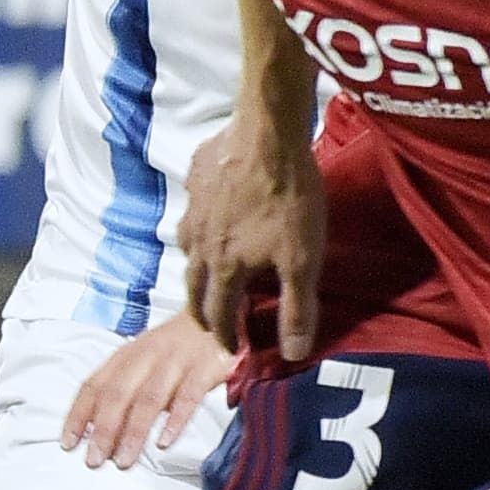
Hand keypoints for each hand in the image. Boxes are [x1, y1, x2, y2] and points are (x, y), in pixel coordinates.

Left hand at [63, 312, 236, 466]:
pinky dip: (175, 420)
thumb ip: (127, 387)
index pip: (94, 386)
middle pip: (118, 394)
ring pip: (148, 399)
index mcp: (127, 354)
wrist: (222, 312)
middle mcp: (147, 356)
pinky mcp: (205, 367)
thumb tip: (103, 429)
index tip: (68, 444)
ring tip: (124, 460)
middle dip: (103, 430)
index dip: (78, 415)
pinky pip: (188, 396)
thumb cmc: (180, 344)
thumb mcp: (146, 357)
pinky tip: (165, 442)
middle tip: (95, 460)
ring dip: (134, 432)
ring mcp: (176, 361)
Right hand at [178, 115, 323, 360]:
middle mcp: (200, 241)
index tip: (230, 349)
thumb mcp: (302, 259)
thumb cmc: (289, 199)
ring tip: (207, 272)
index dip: (224, 335)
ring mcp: (193, 207)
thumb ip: (296, 308)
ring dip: (196, 266)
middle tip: (208, 321)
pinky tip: (211, 214)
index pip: (217, 313)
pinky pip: (193, 207)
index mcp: (225, 266)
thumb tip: (293, 354)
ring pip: (187, 245)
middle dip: (200, 308)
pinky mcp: (196, 177)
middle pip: (193, 284)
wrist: (269, 136)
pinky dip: (200, 222)